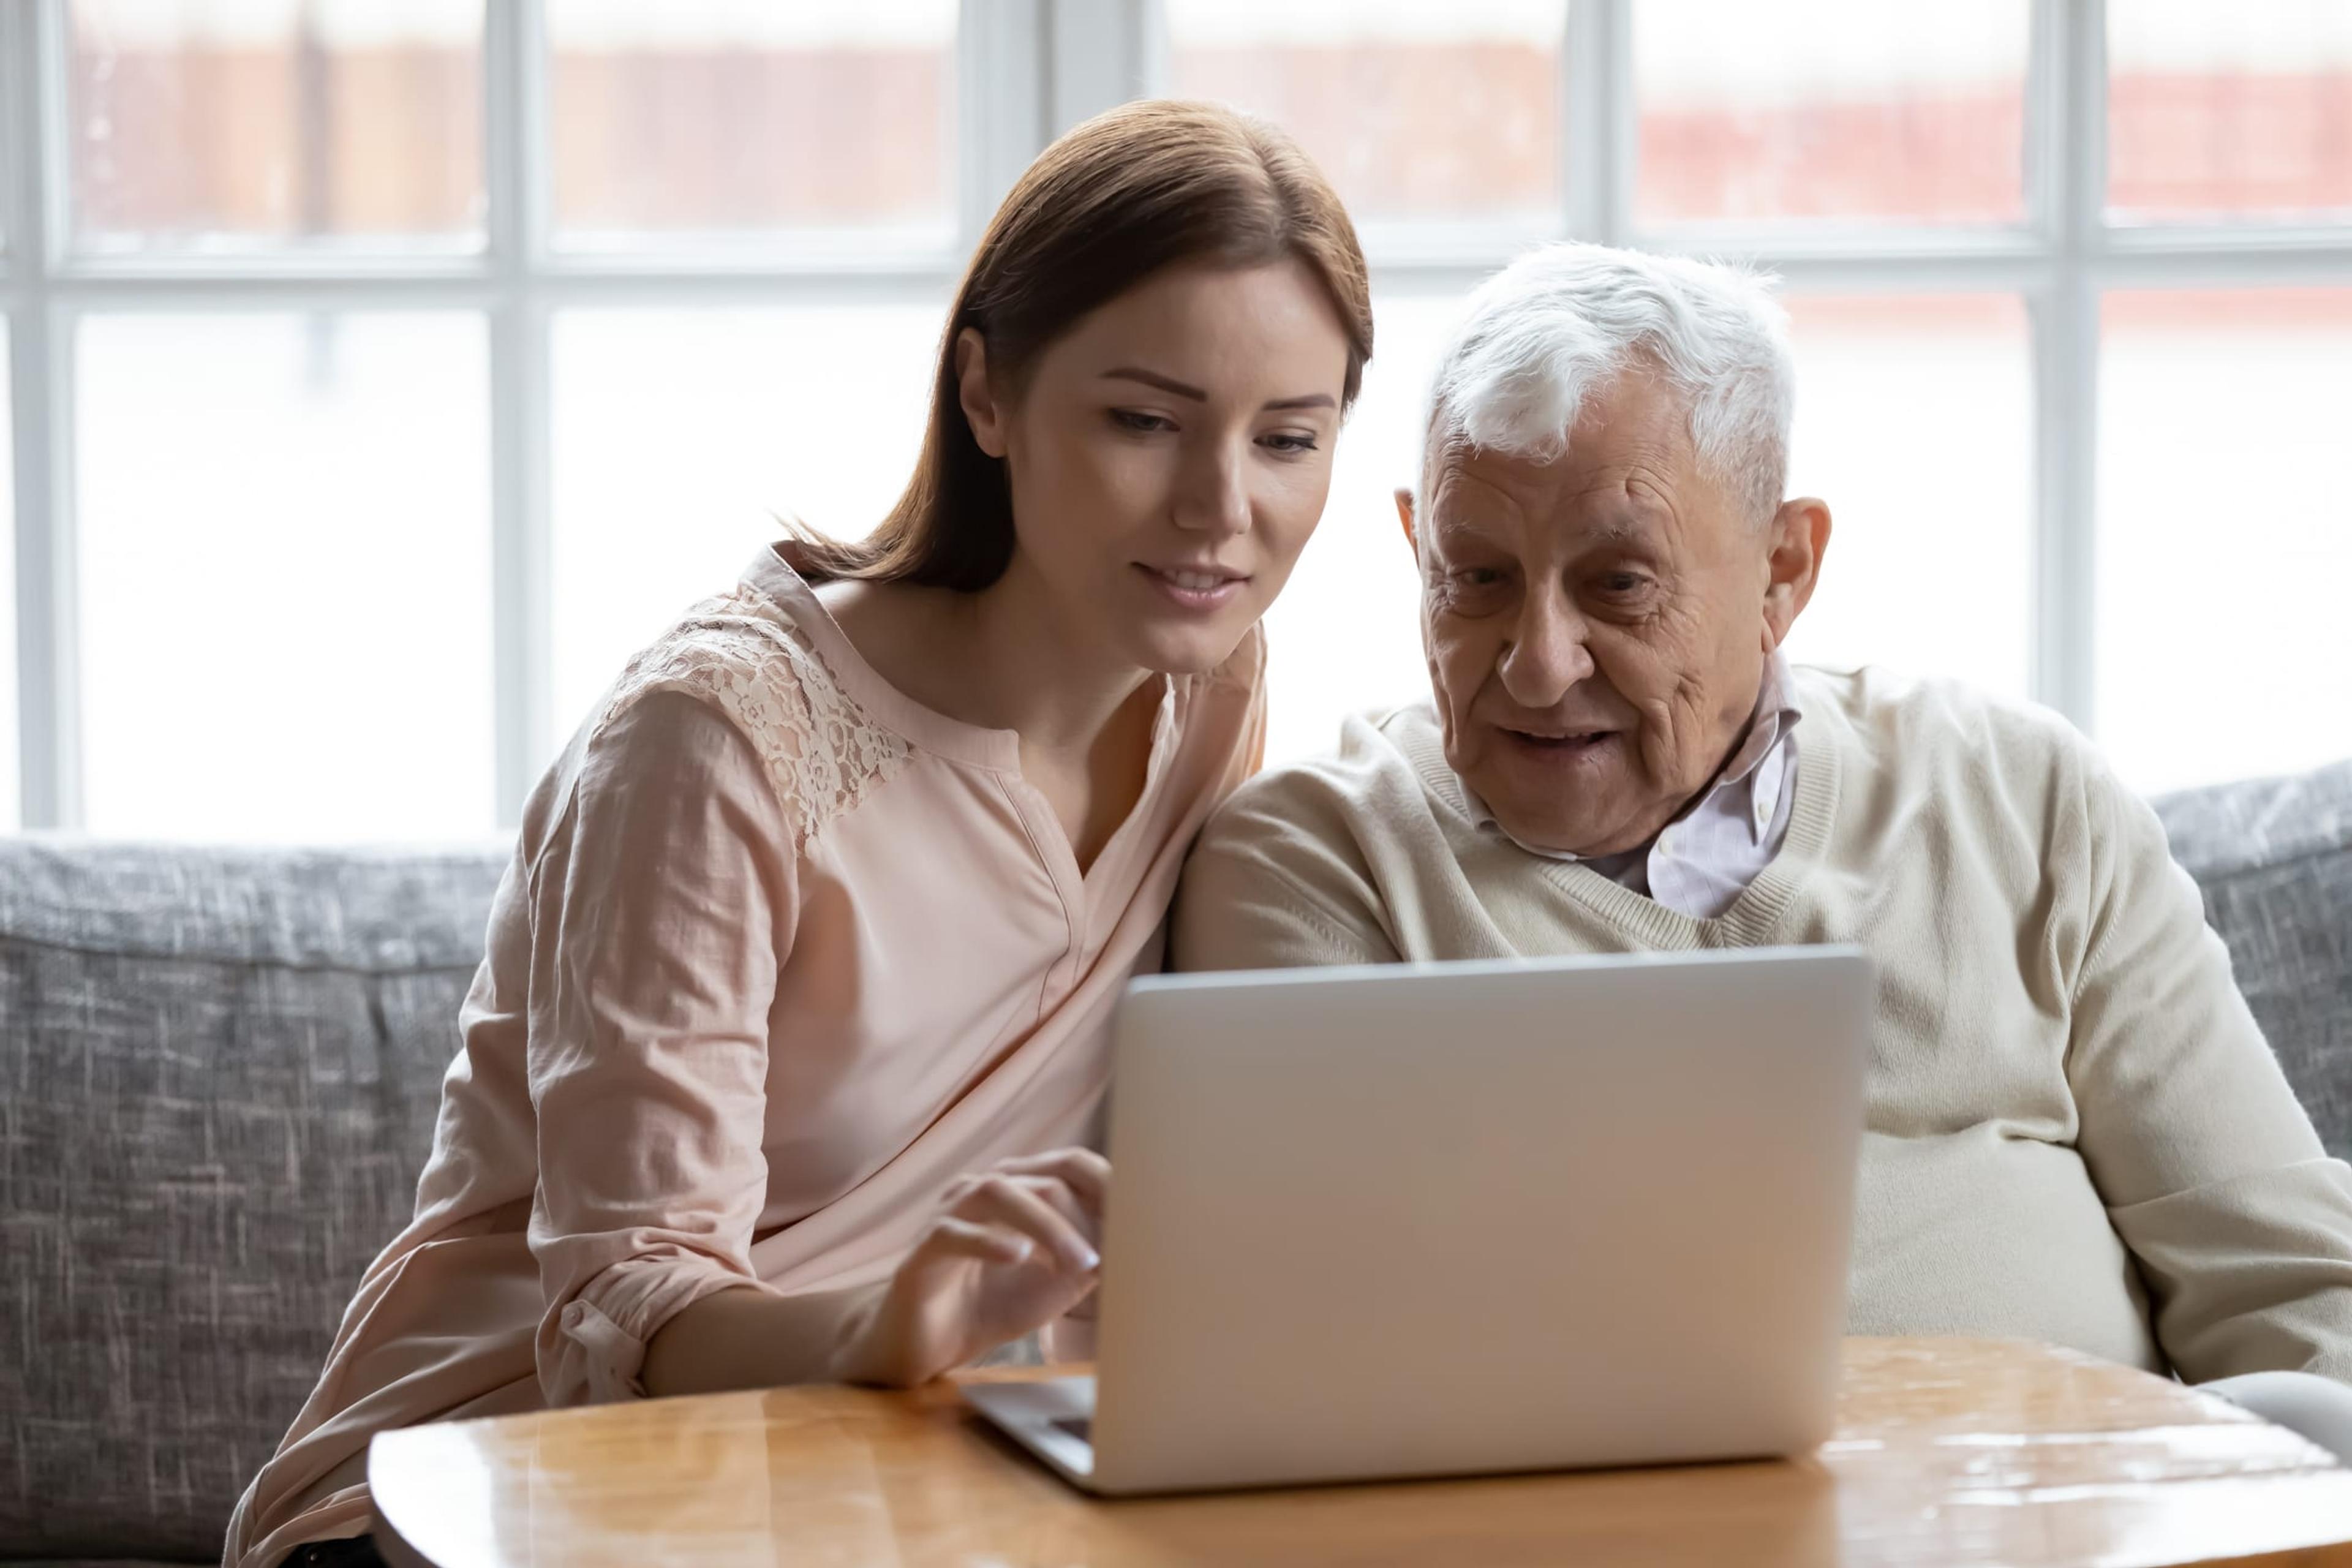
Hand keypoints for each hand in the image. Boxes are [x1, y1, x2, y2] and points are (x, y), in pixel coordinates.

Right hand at [834, 1148, 1107, 1386]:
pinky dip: (990, 1241)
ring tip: (1079, 1264)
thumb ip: (1087, 1260)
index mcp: (1018, 1191)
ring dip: (1048, 1227)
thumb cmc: (990, 1306)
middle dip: (1085, 1214)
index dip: (1108, 1184)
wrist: (924, 1347)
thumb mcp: (1053, 1286)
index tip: (1144, 1217)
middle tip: (1112, 1257)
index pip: (1069, 1165)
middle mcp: (982, 1190)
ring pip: (999, 1192)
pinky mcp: (922, 1251)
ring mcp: (948, 1215)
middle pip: (1044, 1176)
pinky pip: (954, 1232)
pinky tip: (1018, 1257)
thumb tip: (1131, 1242)